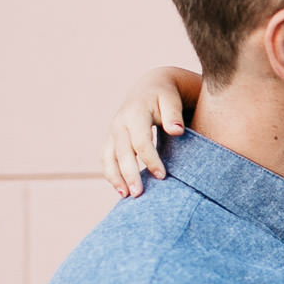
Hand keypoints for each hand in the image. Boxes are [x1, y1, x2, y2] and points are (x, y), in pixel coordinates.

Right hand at [100, 66, 199, 197]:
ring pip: (108, 157)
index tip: (162, 176)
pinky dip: (111, 174)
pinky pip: (106, 158)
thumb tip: (177, 131)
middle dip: (129, 174)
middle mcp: (119, 123)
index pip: (141, 141)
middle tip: (139, 194)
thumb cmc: (165, 96)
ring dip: (115, 177)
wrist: (150, 87)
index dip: (150, 160)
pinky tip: (120, 189)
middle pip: (122, 152)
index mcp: (135, 113)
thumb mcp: (172, 100)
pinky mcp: (111, 139)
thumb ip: (174, 114)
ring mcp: (113, 131)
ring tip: (125, 196)